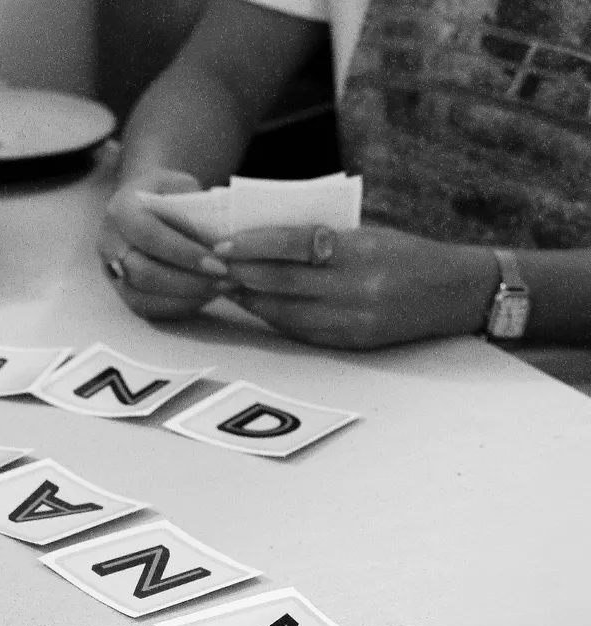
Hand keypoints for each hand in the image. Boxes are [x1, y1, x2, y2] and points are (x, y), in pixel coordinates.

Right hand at [100, 167, 229, 319]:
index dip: (183, 253)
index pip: (149, 236)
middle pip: (143, 273)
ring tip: (221, 287)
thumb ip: (196, 209)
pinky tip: (205, 296)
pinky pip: (148, 308)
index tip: (219, 262)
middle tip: (225, 278)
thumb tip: (219, 241)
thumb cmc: (169, 194)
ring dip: (186, 297)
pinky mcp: (122, 290)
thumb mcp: (183, 186)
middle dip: (188, 281)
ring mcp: (112, 271)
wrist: (144, 204)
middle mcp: (109, 243)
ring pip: (144, 296)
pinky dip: (179, 306)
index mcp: (121, 210)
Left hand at [217, 225, 499, 348]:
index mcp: (360, 250)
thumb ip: (323, 237)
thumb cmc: (409, 253)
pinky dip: (274, 318)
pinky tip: (258, 306)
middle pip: (281, 282)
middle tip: (212, 267)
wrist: (461, 293)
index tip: (223, 244)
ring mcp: (354, 320)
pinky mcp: (353, 343)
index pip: (293, 245)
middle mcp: (356, 288)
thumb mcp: (370, 234)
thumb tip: (264, 237)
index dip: (253, 245)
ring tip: (228, 287)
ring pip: (284, 312)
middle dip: (241, 275)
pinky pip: (301, 332)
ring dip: (251, 300)